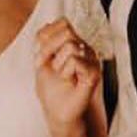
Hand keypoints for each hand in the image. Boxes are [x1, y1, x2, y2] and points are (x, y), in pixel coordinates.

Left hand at [35, 17, 101, 134]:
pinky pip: (76, 60)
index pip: (62, 23)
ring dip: (58, 64)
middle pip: (67, 31)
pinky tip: (69, 81)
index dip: (48, 38)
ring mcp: (91, 60)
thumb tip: (48, 23)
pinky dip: (66, 72)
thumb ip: (44, 40)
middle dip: (50, 50)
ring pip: (71, 45)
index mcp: (73, 43)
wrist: (57, 113)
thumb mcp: (41, 60)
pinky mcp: (94, 73)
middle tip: (52, 68)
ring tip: (63, 77)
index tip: (43, 58)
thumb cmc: (50, 88)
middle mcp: (85, 48)